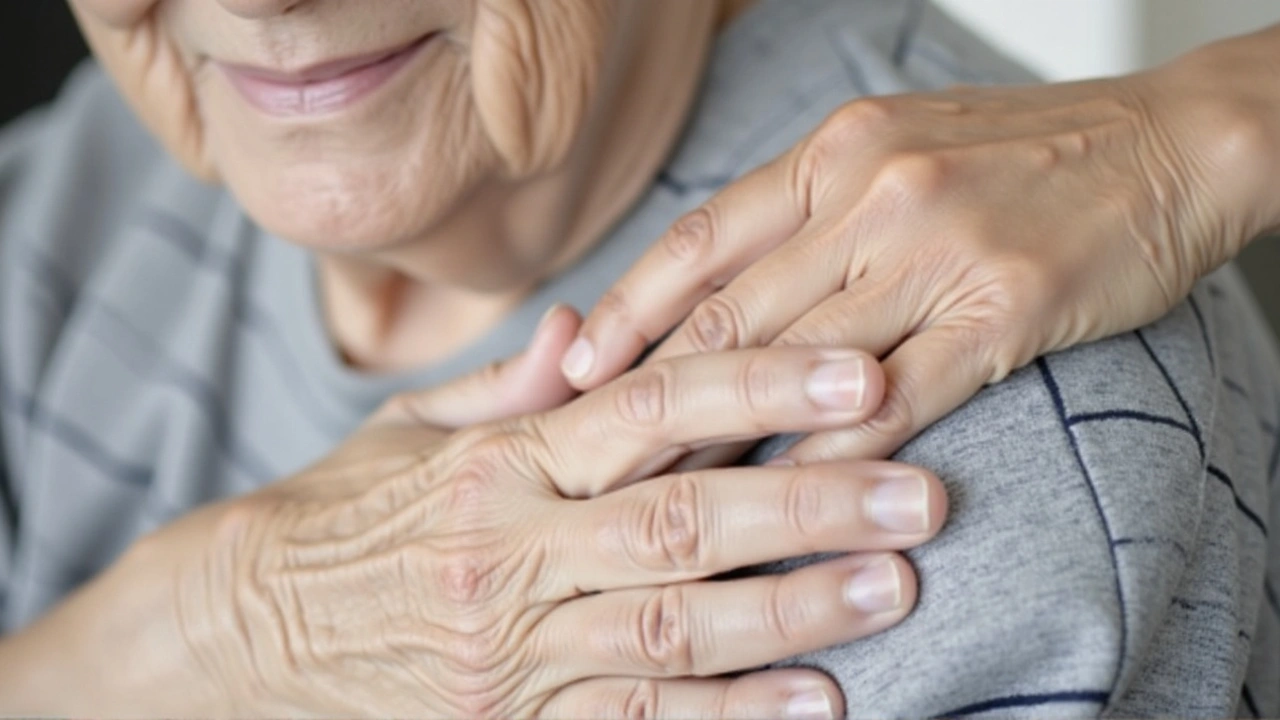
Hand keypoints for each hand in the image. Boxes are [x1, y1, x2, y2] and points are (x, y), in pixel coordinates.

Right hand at [18, 307, 945, 717]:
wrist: (244, 632)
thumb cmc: (344, 515)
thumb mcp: (412, 429)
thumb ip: (511, 382)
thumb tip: (590, 326)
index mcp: (500, 459)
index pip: (648, 405)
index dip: (759, 383)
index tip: (861, 372)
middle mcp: (510, 547)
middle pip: (683, 521)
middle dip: (811, 505)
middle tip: (924, 498)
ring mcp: (512, 647)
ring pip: (673, 627)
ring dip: (792, 612)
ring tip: (894, 591)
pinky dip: (727, 715)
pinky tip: (814, 703)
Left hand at [561, 39, 1279, 464]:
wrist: (1168, 143)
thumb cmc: (1023, 154)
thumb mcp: (894, 148)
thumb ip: (809, 210)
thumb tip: (720, 279)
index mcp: (832, 154)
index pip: (699, 242)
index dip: (624, 312)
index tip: (569, 371)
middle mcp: (870, 194)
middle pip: (731, 313)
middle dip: (652, 396)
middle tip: (590, 460)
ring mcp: (935, 249)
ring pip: (798, 361)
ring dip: (726, 439)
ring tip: (666, 498)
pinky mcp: (1001, 307)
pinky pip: (895, 394)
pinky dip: (834, 452)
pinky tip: (793, 497)